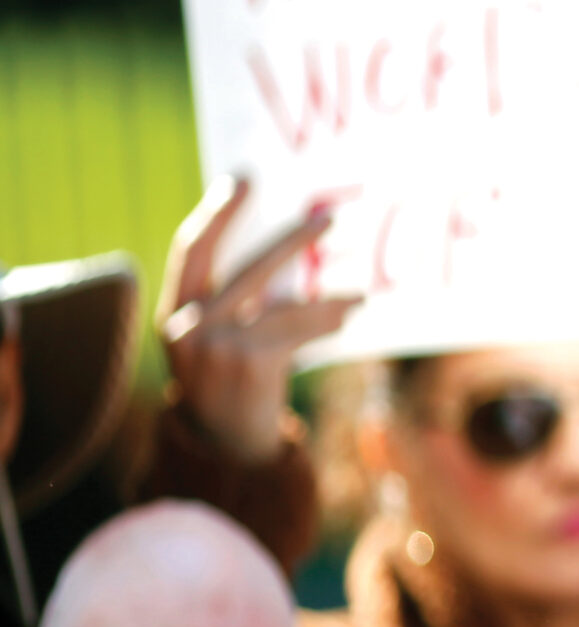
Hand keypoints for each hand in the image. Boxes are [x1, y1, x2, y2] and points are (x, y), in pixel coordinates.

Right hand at [159, 179, 358, 463]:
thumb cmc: (227, 383)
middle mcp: (188, 325)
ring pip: (284, 303)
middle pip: (246, 266)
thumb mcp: (215, 341)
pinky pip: (300, 330)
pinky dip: (327, 321)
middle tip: (326, 218)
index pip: (191, 249)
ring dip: (327, 297)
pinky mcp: (251, 361)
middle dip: (290, 240)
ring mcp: (218, 344)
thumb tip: (286, 248)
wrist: (225, 446)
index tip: (243, 180)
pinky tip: (348, 316)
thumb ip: (232, 301)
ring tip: (356, 296)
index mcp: (173, 312)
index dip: (218, 213)